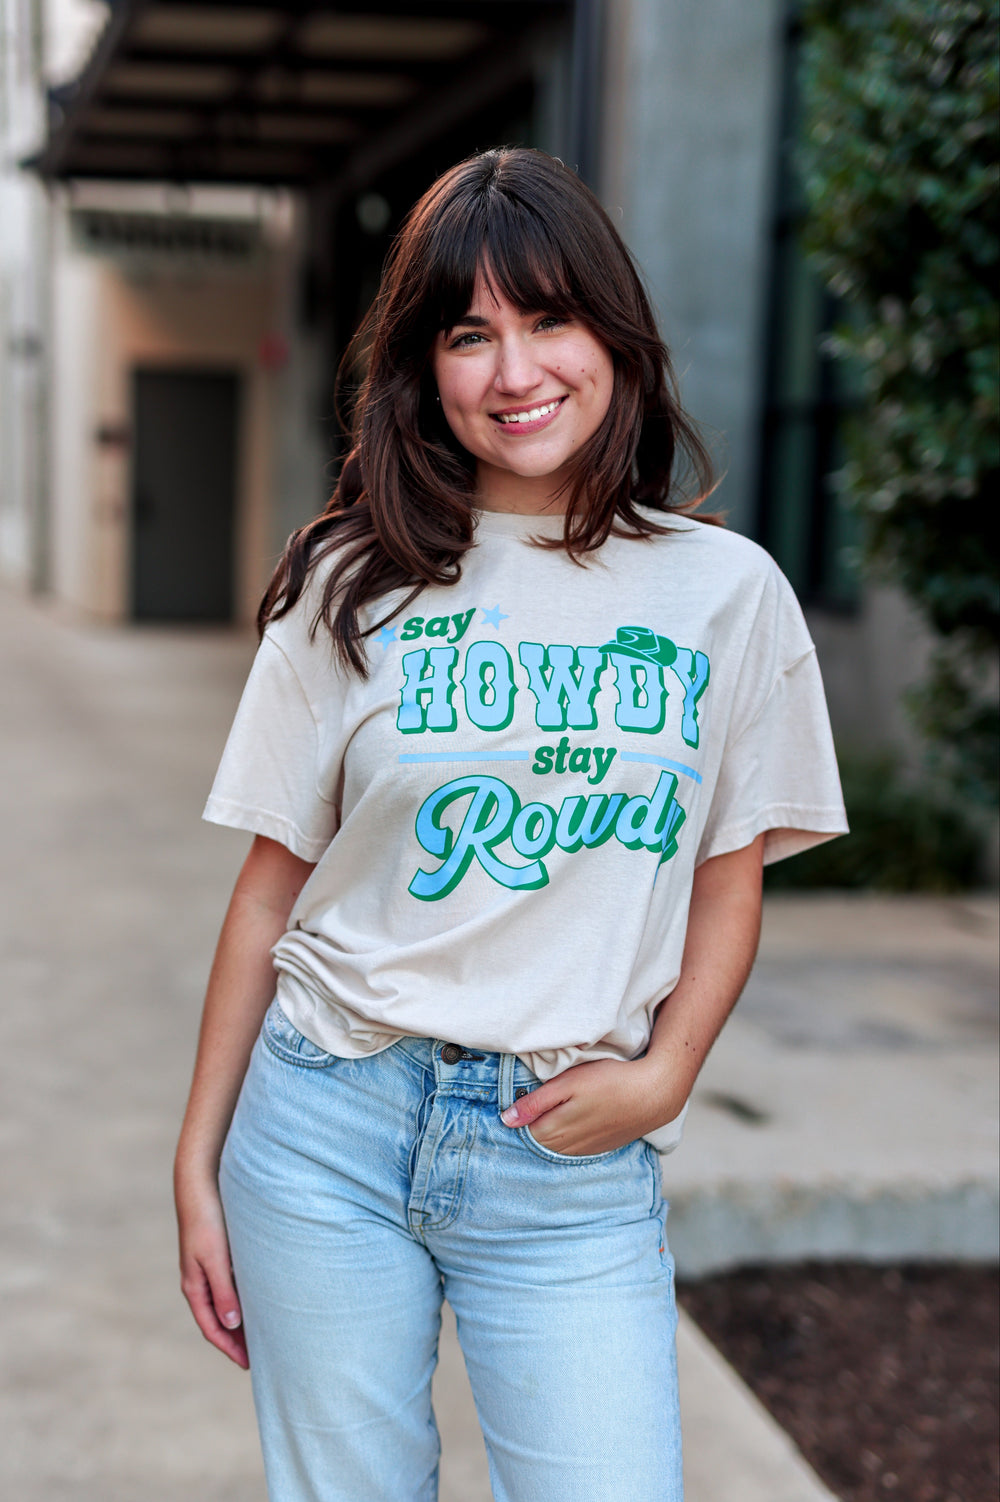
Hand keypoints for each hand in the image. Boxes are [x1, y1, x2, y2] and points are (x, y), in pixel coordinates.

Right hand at [175, 1169, 247, 1368]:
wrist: (199, 1184)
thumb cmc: (207, 1219)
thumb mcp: (215, 1258)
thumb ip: (223, 1291)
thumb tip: (232, 1324)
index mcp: (194, 1286)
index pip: (211, 1327)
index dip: (229, 1347)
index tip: (248, 1364)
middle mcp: (199, 1281)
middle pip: (218, 1318)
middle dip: (237, 1338)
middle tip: (261, 1354)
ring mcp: (207, 1268)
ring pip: (226, 1302)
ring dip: (241, 1319)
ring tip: (264, 1332)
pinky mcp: (218, 1254)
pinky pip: (230, 1285)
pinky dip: (243, 1298)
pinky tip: (259, 1299)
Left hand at [499, 1055, 684, 1156]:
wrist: (653, 1094)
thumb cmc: (609, 1081)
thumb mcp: (567, 1084)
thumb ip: (535, 1103)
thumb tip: (506, 1120)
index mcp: (555, 1129)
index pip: (523, 1132)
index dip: (519, 1117)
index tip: (518, 1101)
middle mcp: (568, 1146)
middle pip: (538, 1141)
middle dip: (531, 1126)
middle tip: (532, 1104)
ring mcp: (585, 1149)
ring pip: (555, 1148)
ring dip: (549, 1134)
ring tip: (551, 1112)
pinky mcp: (600, 1147)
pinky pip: (574, 1149)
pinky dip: (567, 1139)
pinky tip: (571, 1123)